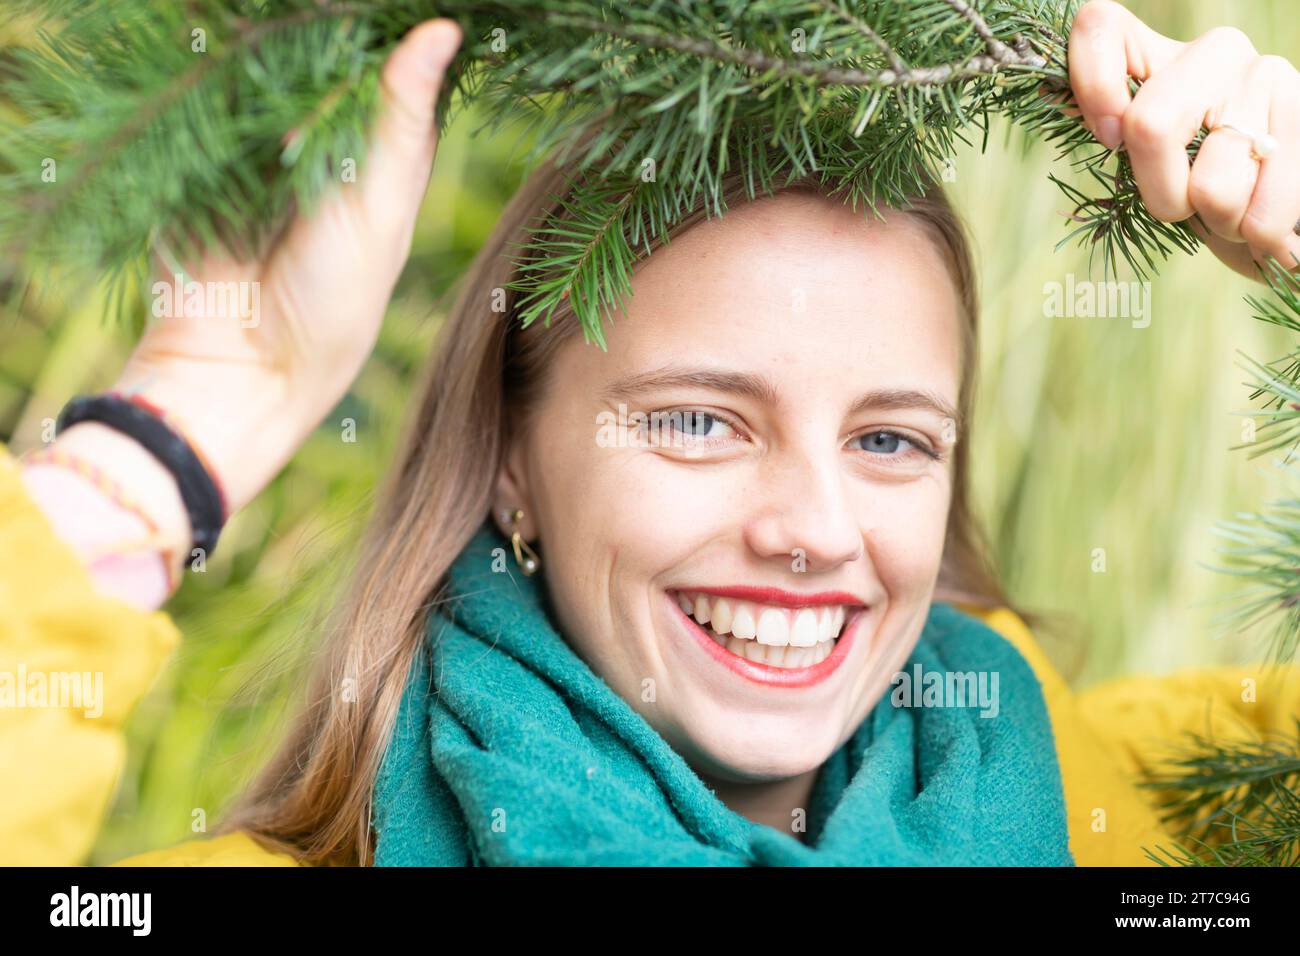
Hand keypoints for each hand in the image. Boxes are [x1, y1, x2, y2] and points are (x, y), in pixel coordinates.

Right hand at [109, 18, 462, 518]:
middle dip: (333, 29)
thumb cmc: (332, 298)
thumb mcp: (375, 206)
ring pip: (278, 72)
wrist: (235, 363)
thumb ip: (397, 119)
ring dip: (277, 39)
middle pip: (338, 68)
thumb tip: (442, 30)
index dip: (401, 33)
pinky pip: (217, 94)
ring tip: (285, 7)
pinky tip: (227, 25)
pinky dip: (220, 63)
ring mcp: (269, 149)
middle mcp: (332, 149)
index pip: (403, 78)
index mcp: (387, 164)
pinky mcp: (209, 154)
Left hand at [1068, 0, 1299, 279]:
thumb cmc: (1201, 198)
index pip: (1098, 26)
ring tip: (1235, 210)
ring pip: (1210, 184)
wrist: (1281, 218)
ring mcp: (1265, 75)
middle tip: (1185, 207)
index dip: (1091, 86)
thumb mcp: (1150, 174)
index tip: (1106, 140)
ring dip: (1221, 222)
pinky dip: (1258, 234)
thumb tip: (1109, 128)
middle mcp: (1212, 51)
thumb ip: (1124, 145)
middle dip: (1163, 196)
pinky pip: (1263, 208)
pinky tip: (1267, 220)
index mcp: (1156, 59)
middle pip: (1149, 124)